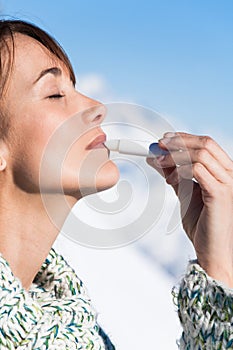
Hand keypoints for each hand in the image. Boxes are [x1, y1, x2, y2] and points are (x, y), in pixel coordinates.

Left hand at [147, 132, 232, 286]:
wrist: (211, 251)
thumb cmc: (201, 223)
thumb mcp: (183, 192)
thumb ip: (173, 174)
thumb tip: (156, 158)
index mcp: (223, 171)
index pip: (206, 144)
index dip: (184, 138)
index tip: (163, 140)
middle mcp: (230, 173)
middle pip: (205, 143)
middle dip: (179, 141)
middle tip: (158, 146)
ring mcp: (227, 183)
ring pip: (201, 154)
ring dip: (175, 156)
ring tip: (160, 164)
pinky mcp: (220, 194)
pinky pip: (198, 171)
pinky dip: (180, 171)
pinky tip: (171, 181)